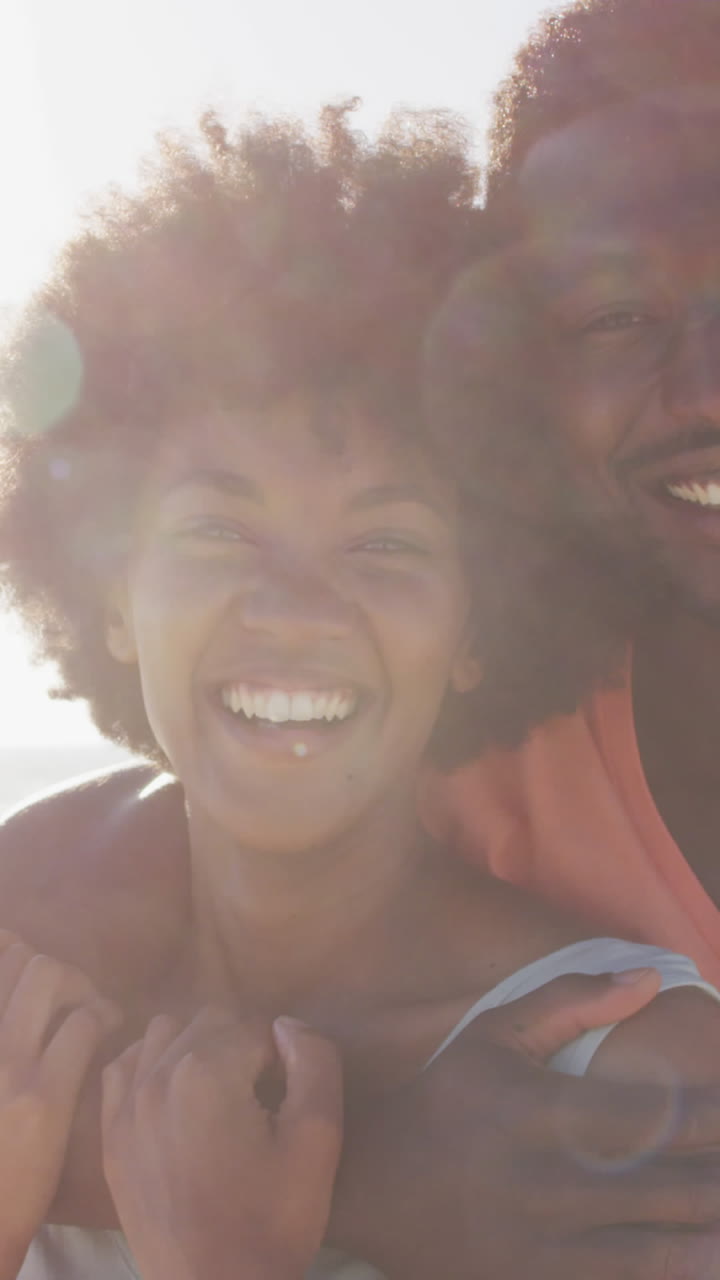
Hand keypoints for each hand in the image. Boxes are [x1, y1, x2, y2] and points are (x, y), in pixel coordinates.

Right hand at [0, 931, 119, 1278]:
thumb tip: (20, 978)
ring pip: (52, 976)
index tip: (32, 956)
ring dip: (83, 990)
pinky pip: (83, 1024)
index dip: (15, 948)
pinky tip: (110, 1035)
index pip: (1, 960)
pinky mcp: (41, 1091)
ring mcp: (6, 1061)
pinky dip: (105, 1020)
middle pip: (31, 963)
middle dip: (64, 974)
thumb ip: (8, 1037)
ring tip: (95, 1018)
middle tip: (76, 1005)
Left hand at [102, 1007, 342, 1279]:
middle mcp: (156, 1076)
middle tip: (260, 1099)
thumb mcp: (317, 1140)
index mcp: (206, 1072)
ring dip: (196, 1048)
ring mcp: (125, 1105)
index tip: (284, 1100)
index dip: (281, 1058)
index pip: (256, 1025)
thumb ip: (315, 1063)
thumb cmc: (272, 1220)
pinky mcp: (110, 1134)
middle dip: (241, 1046)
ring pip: (164, 1032)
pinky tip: (176, 1094)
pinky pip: (126, 1065)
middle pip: (210, 1020)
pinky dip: (151, 1064)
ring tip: (220, 1095)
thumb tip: (287, 1026)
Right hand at [331, 971, 719, 1278]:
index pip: (656, 1116)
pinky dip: (660, 1272)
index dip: (717, 1117)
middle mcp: (550, 1181)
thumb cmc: (445, 1096)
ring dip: (708, 1241)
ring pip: (655, 1252)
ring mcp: (543, 1246)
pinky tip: (694, 1259)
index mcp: (543, 1111)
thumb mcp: (495, 1033)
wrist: (370, 1184)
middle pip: (670, 1189)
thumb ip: (573, 1001)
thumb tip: (651, 979)